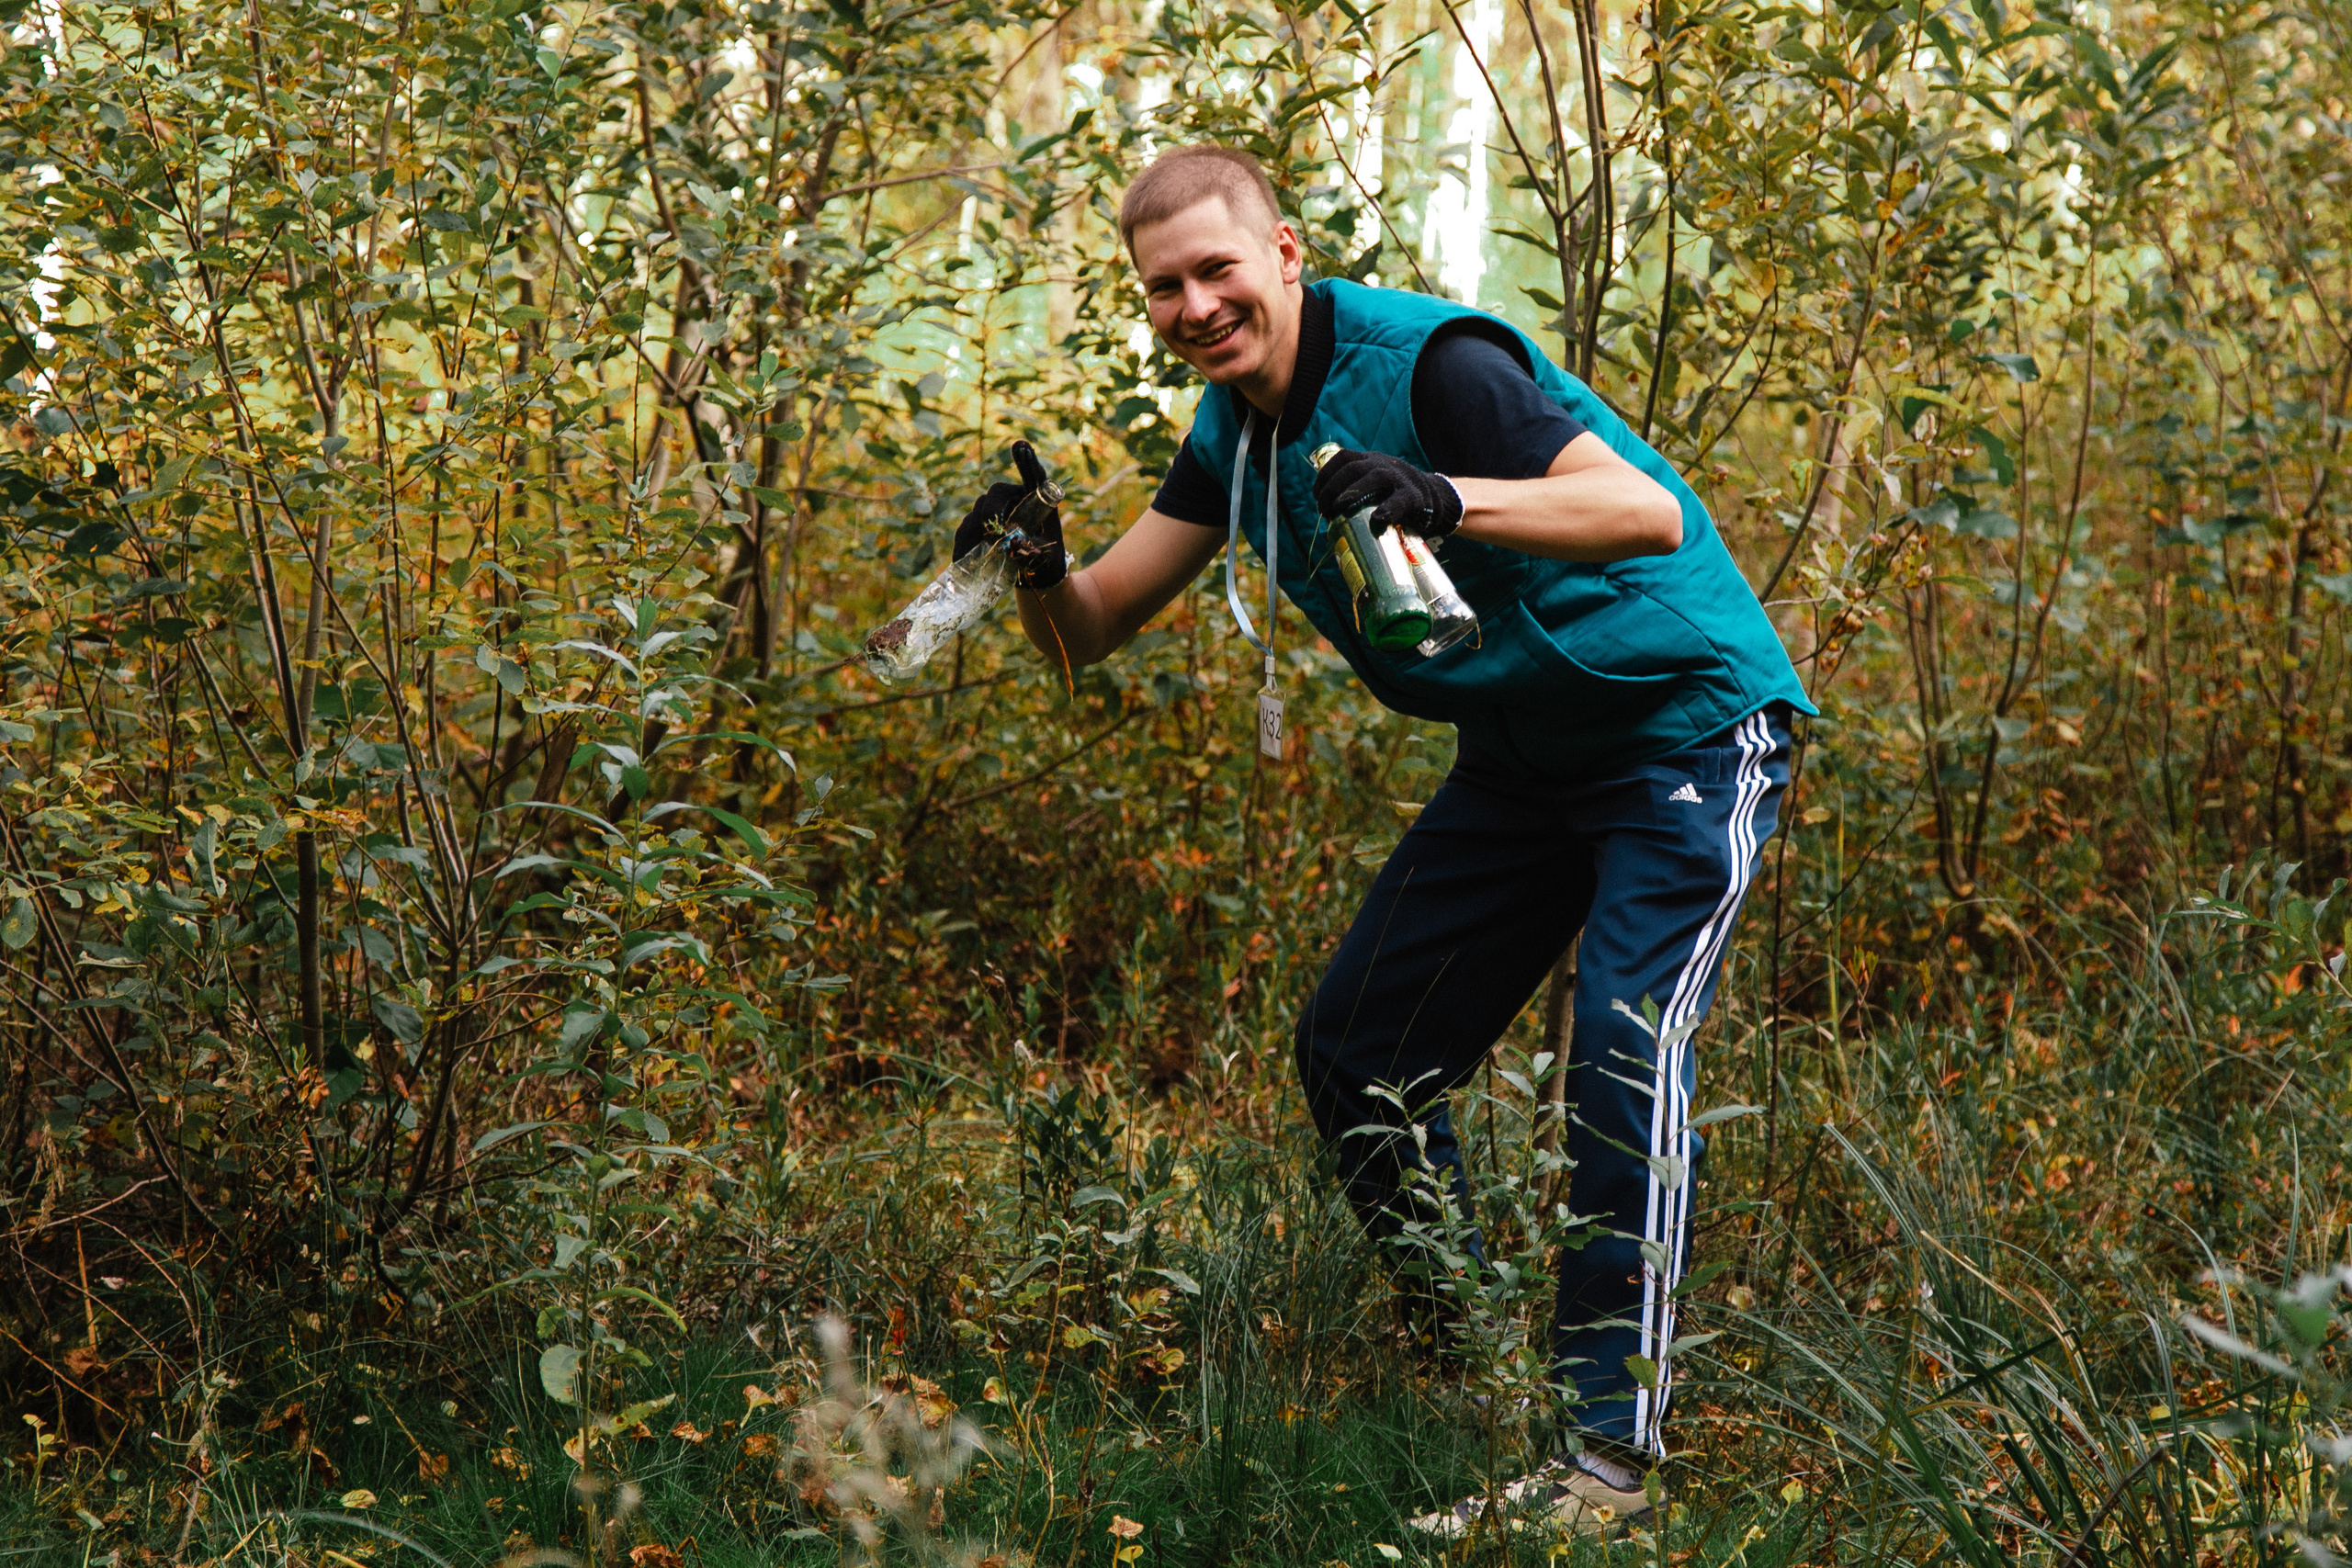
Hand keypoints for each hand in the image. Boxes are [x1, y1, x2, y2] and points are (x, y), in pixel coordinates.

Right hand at [953, 442, 1066, 589]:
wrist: (1035, 577)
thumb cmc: (1048, 561)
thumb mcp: (1047, 558)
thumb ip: (1032, 550)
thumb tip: (1010, 545)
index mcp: (1039, 500)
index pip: (1033, 477)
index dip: (1026, 461)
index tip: (1019, 445)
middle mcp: (1015, 499)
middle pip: (996, 493)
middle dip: (991, 512)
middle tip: (994, 536)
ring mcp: (994, 511)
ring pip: (978, 510)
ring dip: (977, 531)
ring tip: (983, 554)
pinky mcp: (979, 527)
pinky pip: (966, 529)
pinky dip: (964, 544)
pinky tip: (963, 559)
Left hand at [1312, 448, 1464, 538]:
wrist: (1435, 497)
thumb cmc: (1395, 496)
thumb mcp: (1374, 484)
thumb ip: (1355, 491)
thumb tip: (1327, 518)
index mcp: (1370, 461)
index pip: (1343, 458)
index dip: (1326, 475)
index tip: (1316, 495)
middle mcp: (1382, 465)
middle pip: (1353, 467)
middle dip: (1333, 487)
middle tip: (1324, 509)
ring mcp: (1399, 478)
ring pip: (1376, 477)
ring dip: (1354, 491)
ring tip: (1340, 507)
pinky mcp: (1414, 496)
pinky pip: (1401, 500)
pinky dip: (1388, 508)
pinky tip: (1378, 518)